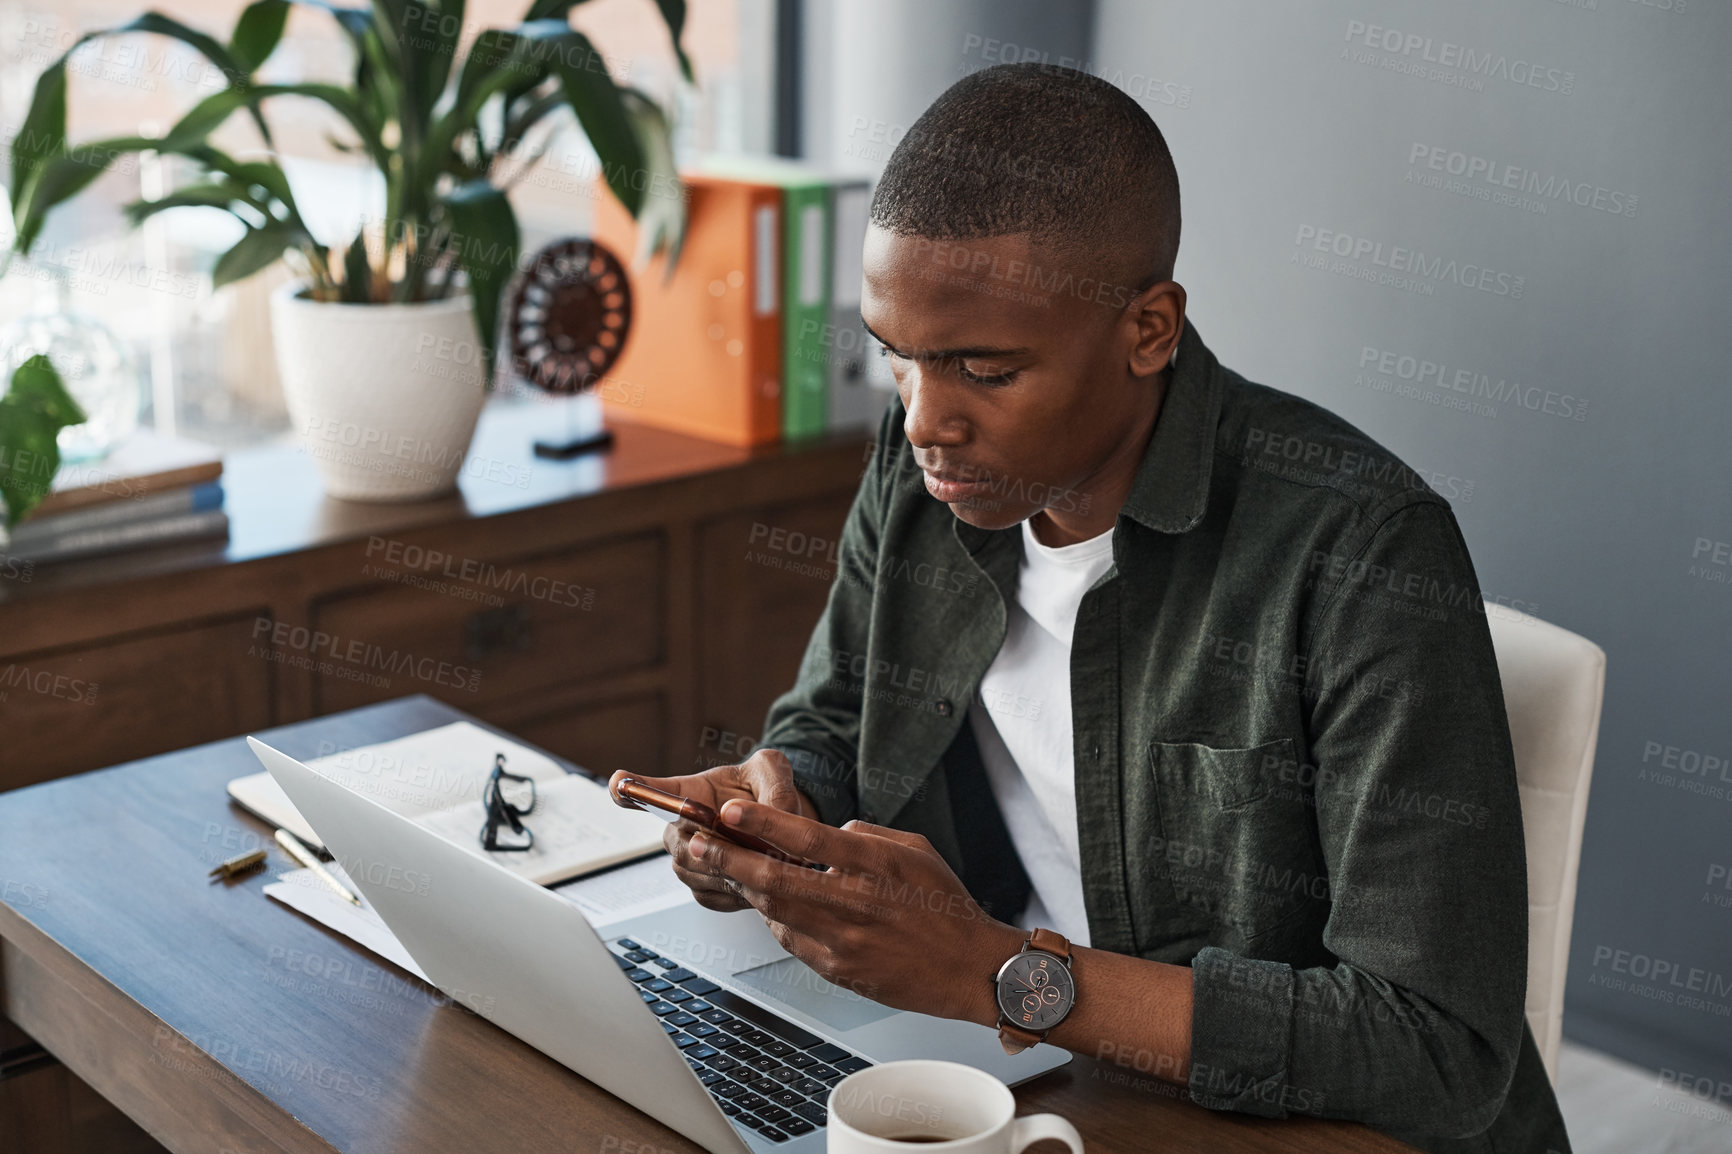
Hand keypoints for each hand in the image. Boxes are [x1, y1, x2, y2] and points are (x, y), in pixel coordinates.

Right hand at [607, 750, 816, 912]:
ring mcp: (691, 860)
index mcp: (690, 792)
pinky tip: (755, 878)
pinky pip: (710, 895)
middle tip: (744, 843)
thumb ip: (773, 783)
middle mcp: (681, 828)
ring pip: (693, 873)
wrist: (782, 827)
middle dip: (711, 846)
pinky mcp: (706, 889)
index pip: (653, 791)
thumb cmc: (766, 790)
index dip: (633, 788)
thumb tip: (775, 811)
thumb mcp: (772, 771)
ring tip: (761, 859)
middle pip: (676, 844)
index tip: (619, 785)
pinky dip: (734, 890)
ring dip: (727, 868)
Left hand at [689, 801, 1025, 1023]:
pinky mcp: (837, 968)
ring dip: (744, 889)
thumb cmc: (945, 908)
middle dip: (727, 859)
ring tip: (722, 869)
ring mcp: (842, 939)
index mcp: (872, 864)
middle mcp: (853, 901)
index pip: (805, 836)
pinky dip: (776, 920)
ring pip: (774, 911)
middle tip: (696, 844)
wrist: (968, 968)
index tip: (729, 812)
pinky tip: (770, 908)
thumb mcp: (913, 851)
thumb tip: (827, 832)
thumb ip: (865, 836)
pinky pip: (791, 940)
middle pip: (773, 878)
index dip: (762, 823)